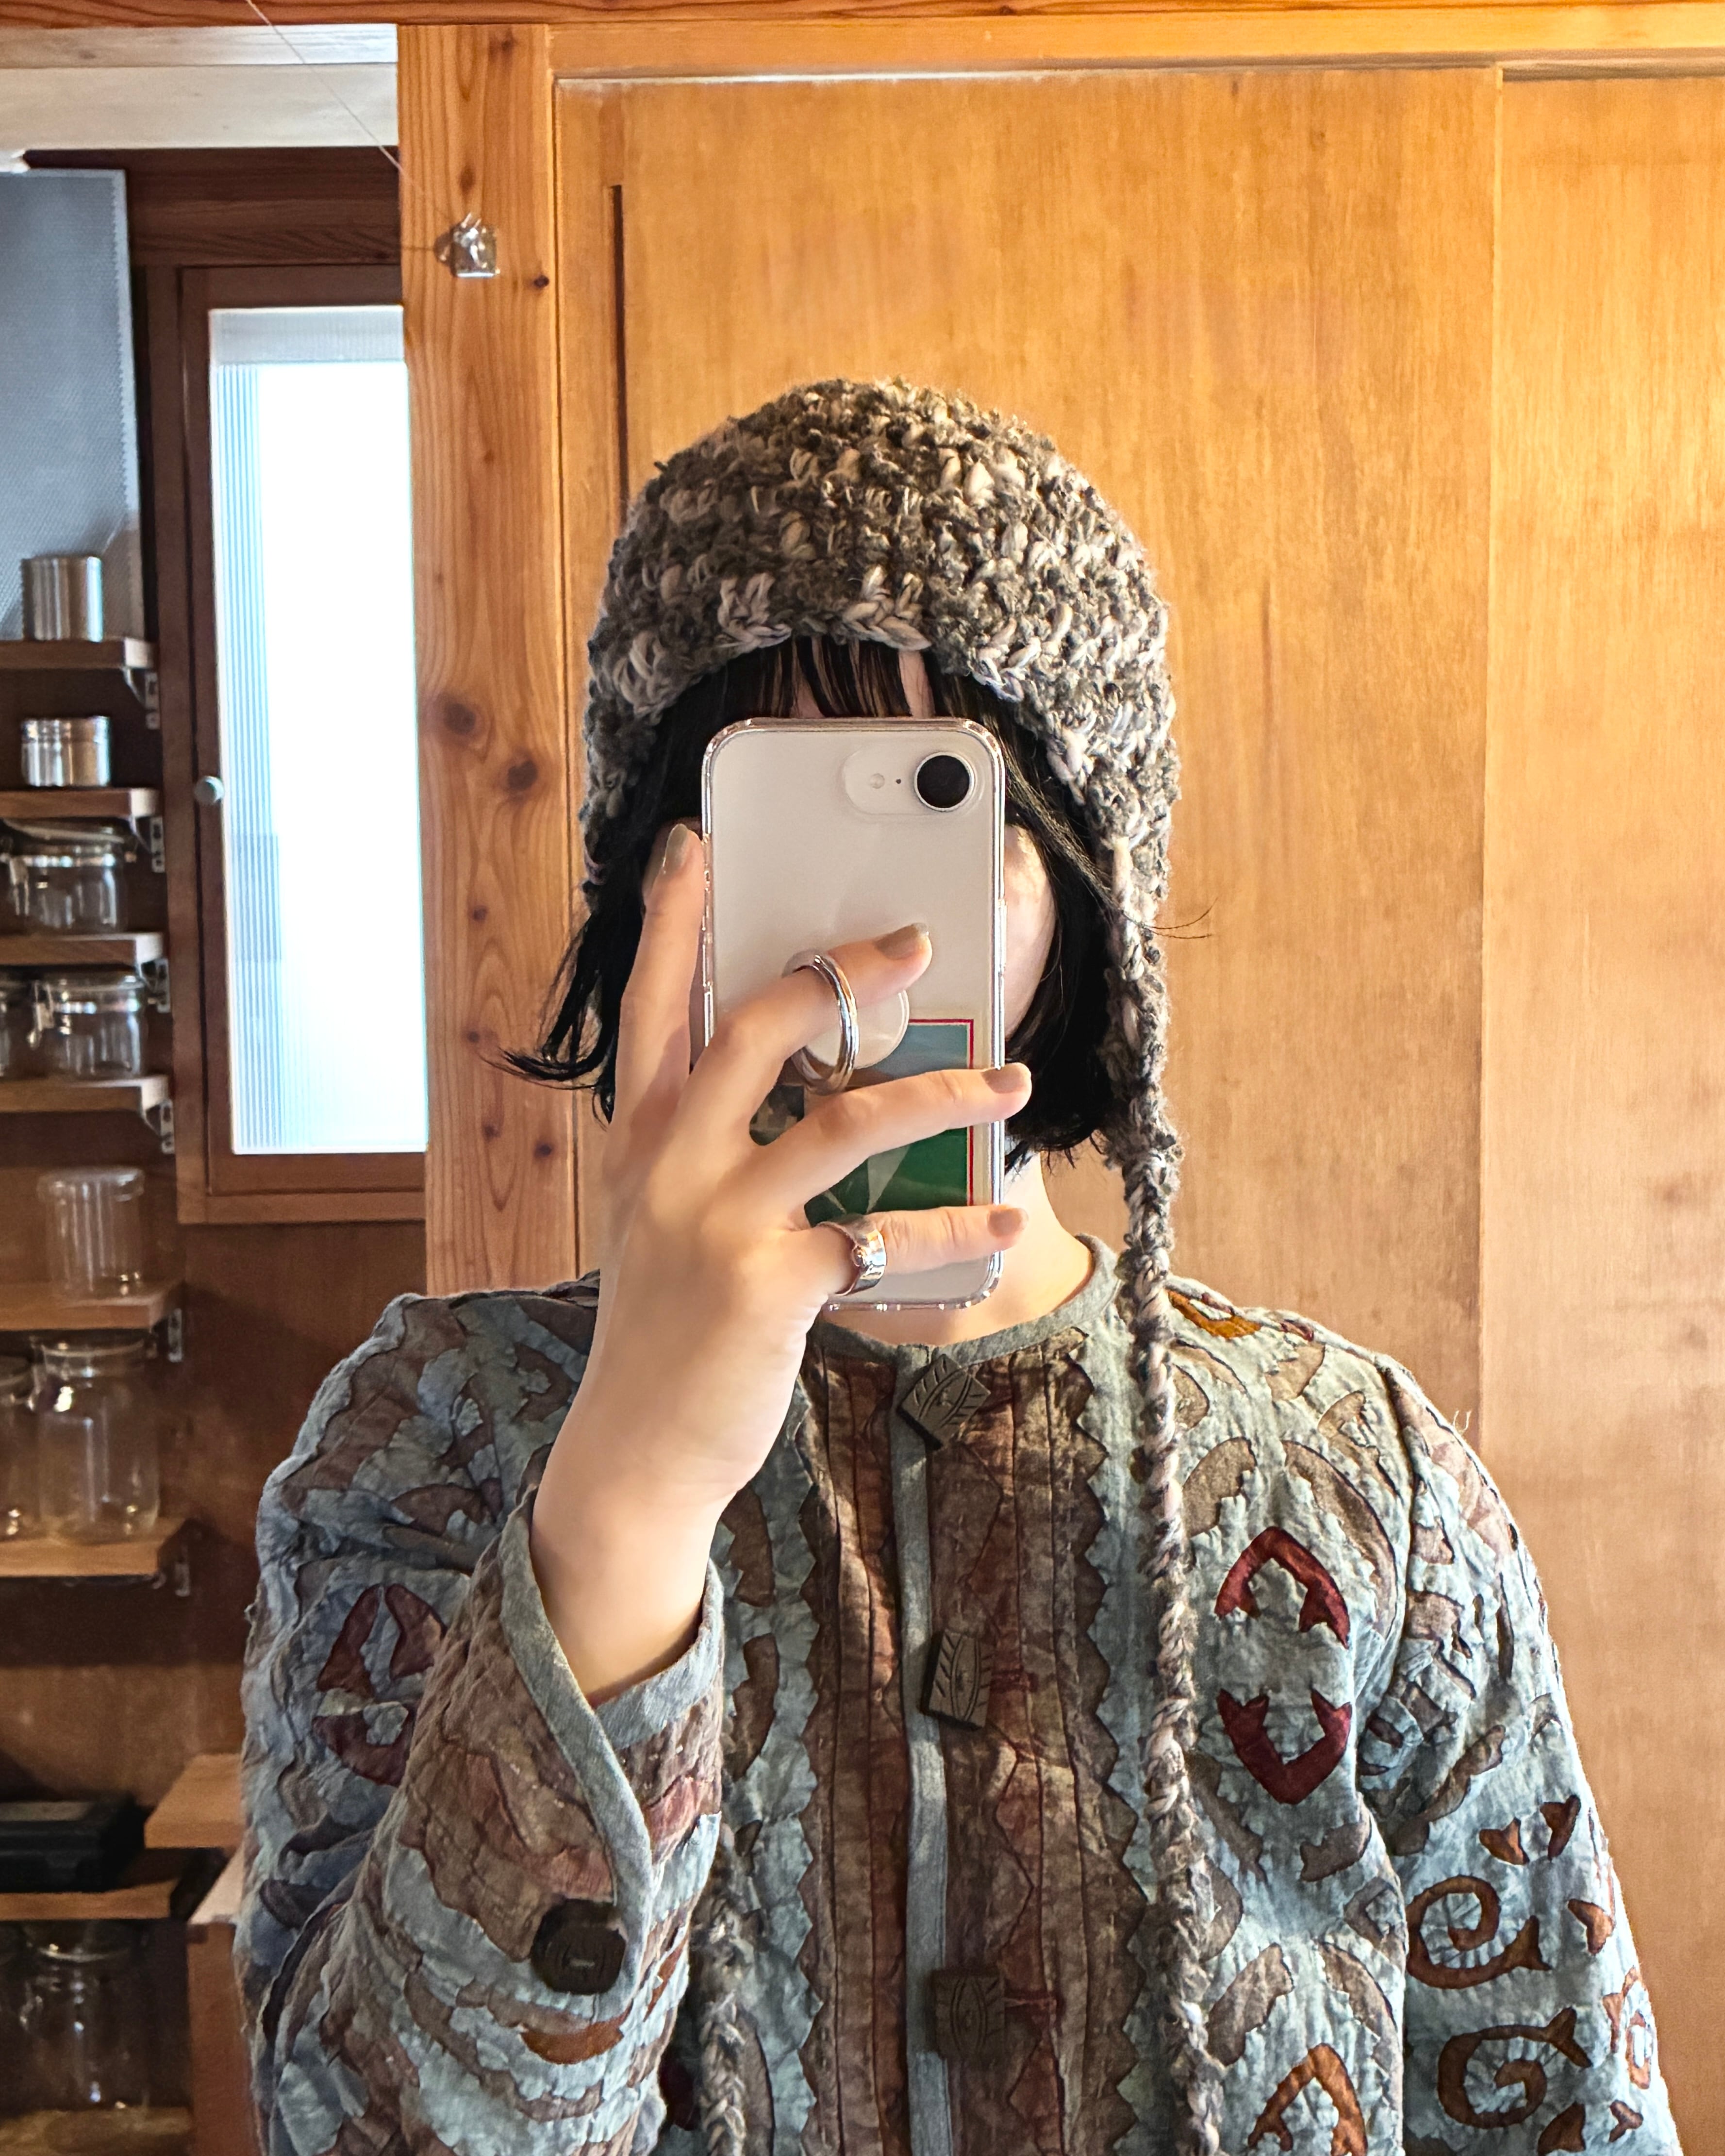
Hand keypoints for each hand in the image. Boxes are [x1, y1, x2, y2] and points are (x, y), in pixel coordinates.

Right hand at [531, 822, 1029, 1696]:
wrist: (634, 1452)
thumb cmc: (669, 1331)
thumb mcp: (664, 1225)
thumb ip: (715, 1154)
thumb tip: (818, 1094)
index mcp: (643, 1142)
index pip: (651, 1007)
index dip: (674, 921)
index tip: (695, 844)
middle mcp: (672, 1166)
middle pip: (756, 1030)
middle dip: (840, 973)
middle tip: (915, 939)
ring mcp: (717, 1223)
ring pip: (845, 1122)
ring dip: (942, 1094)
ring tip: (1009, 1082)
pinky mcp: (768, 1287)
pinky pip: (884, 1236)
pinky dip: (955, 1232)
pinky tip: (1003, 1228)